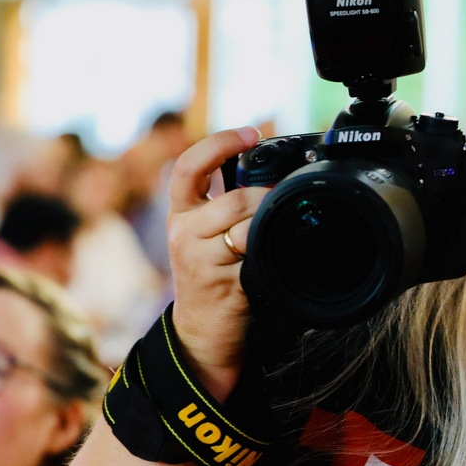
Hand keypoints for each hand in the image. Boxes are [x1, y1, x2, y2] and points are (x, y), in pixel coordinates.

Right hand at [167, 128, 266, 398]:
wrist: (202, 332)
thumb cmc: (214, 277)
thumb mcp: (209, 235)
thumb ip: (229, 205)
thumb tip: (272, 176)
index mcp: (182, 212)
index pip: (190, 166)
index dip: (219, 143)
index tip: (252, 133)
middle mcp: (184, 231)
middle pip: (232, 200)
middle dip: (264, 200)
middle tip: (284, 205)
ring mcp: (199, 259)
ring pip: (244, 227)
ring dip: (269, 226)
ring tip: (280, 233)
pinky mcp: (220, 283)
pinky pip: (253, 258)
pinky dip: (271, 254)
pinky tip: (277, 257)